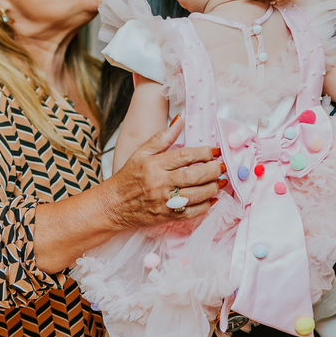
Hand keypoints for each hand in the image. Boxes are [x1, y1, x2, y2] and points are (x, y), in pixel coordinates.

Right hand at [107, 115, 226, 227]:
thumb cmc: (128, 178)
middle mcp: (160, 183)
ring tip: (220, 182)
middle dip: (213, 170)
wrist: (114, 205)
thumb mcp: (141, 153)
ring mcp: (164, 202)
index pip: (185, 156)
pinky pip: (192, 213)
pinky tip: (212, 199)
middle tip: (222, 167)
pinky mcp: (167, 217)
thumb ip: (162, 137)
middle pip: (194, 175)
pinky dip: (206, 206)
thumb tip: (180, 119)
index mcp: (154, 164)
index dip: (204, 153)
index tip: (215, 152)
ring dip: (213, 188)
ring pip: (196, 195)